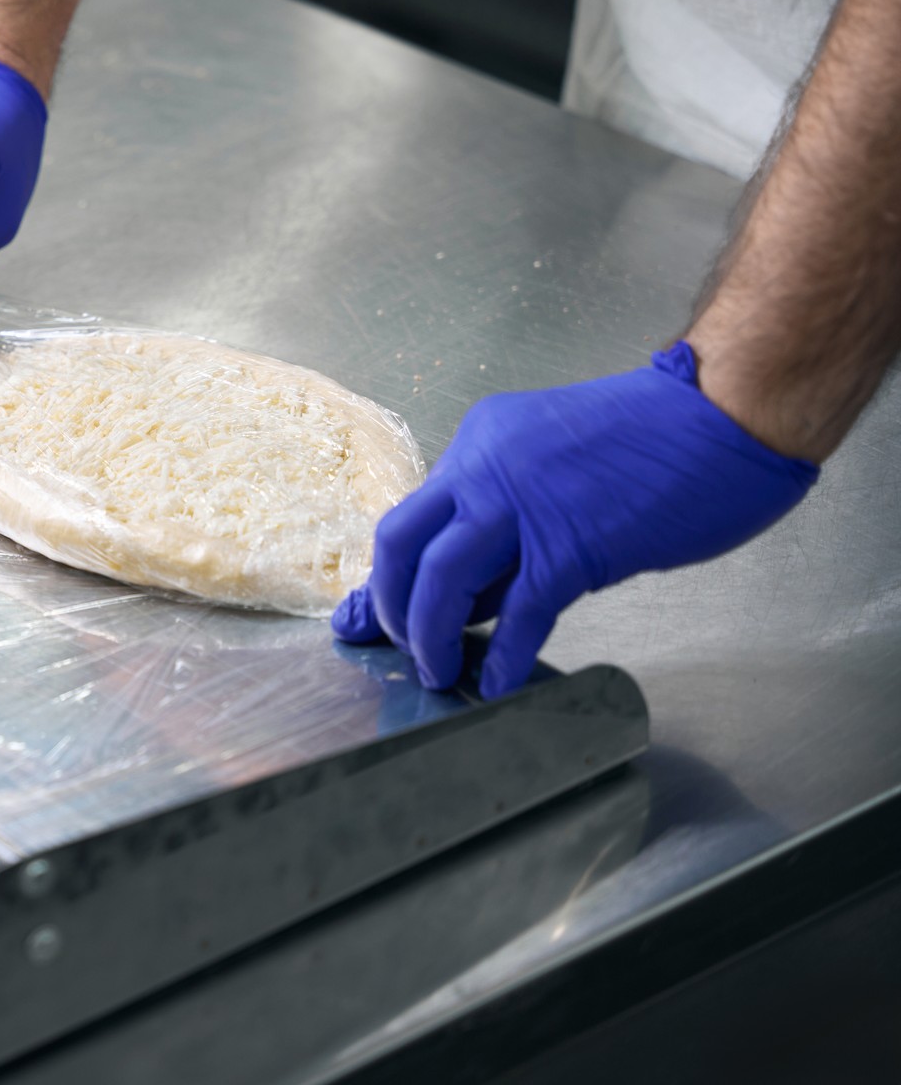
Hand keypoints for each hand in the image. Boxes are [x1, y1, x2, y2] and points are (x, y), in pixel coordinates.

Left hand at [330, 342, 818, 697]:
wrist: (726, 412)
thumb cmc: (658, 440)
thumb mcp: (554, 469)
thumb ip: (508, 526)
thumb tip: (473, 598)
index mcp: (481, 442)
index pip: (415, 515)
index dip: (389, 573)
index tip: (370, 614)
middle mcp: (486, 466)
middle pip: (399, 542)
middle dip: (389, 604)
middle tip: (402, 645)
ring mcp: (523, 504)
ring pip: (440, 578)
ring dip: (429, 633)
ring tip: (437, 671)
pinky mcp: (572, 544)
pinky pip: (519, 611)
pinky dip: (503, 655)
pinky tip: (499, 683)